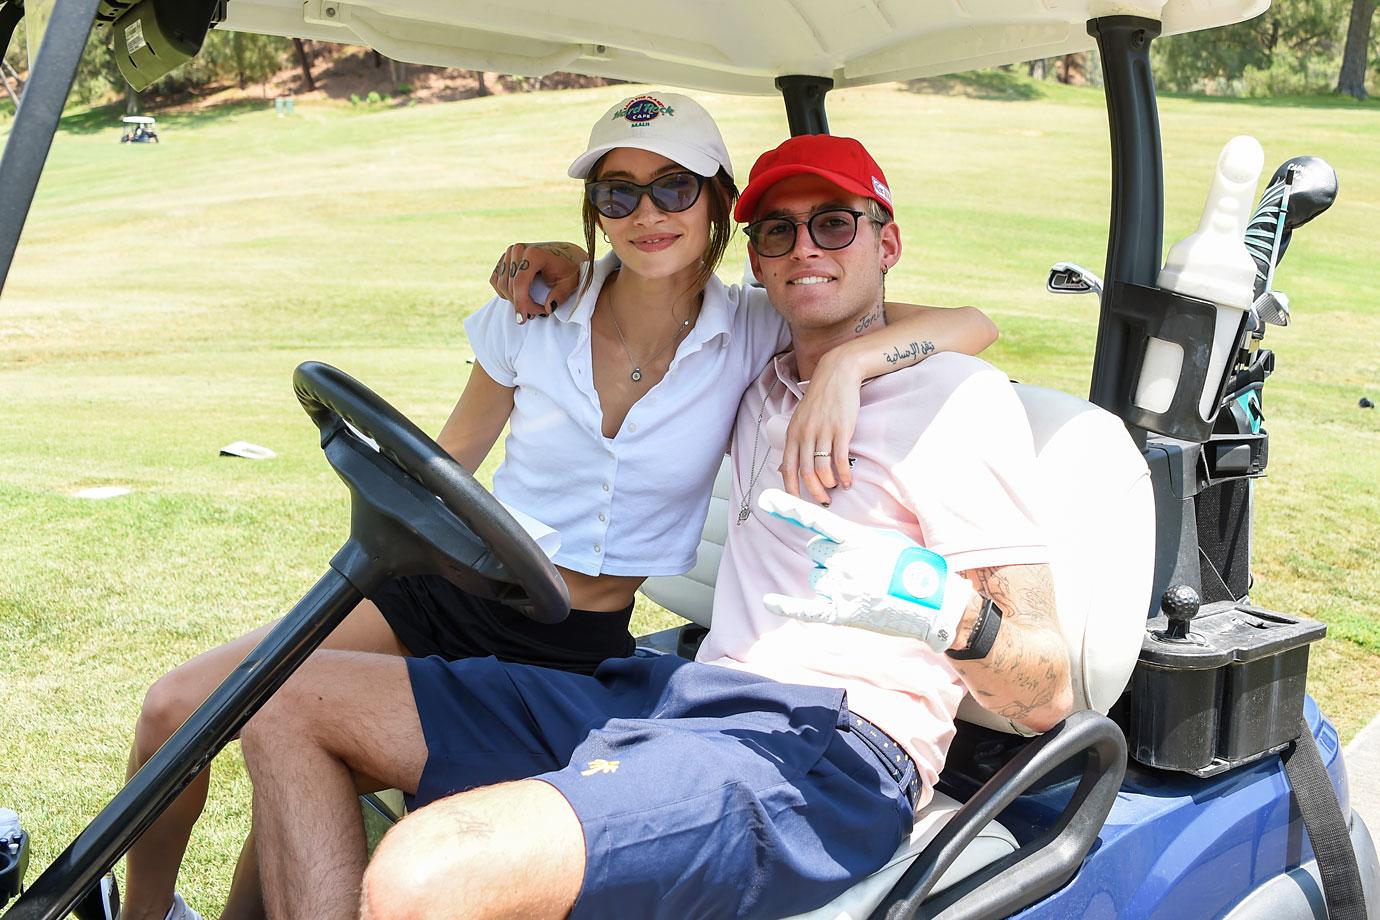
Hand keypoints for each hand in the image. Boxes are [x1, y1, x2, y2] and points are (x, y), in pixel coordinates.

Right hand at [489, 242, 587, 322]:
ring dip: (515, 301)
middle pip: (510, 286)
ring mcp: (509, 253)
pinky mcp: (504, 259)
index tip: (522, 319)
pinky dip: (506, 294)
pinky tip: (520, 298)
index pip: (520, 282)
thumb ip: (560, 295)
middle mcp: (518, 250)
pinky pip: (496, 281)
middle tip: (539, 313)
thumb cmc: (568, 269)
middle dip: (522, 305)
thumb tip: (548, 308)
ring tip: (533, 307)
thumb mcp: (570, 282)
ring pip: (502, 286)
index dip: (520, 303)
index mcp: (534, 253)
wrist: (564, 254)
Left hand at [757, 489, 972, 652]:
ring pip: (815, 577)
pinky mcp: (840, 614)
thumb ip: (858, 537)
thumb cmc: (911, 569)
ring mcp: (841, 588)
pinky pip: (805, 608)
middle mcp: (844, 561)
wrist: (930, 604)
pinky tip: (770, 601)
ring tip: (859, 588)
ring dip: (829, 580)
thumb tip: (835, 539)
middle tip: (855, 566)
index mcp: (856, 539)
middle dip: (827, 555)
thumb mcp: (887, 540)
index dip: (790, 508)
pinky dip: (786, 606)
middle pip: (814, 550)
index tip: (766, 498)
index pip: (817, 519)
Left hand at [780, 349, 860, 503]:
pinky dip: (845, 475)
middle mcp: (805, 434)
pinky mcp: (841, 430)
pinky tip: (848, 481)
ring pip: (823, 469)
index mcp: (793, 433)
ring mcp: (823, 432)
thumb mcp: (800, 419)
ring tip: (836, 489)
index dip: (792, 488)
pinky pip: (841, 460)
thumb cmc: (820, 399)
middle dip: (814, 492)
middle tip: (823, 501)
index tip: (797, 503)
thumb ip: (795, 443)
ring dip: (829, 485)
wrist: (837, 374)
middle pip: (806, 472)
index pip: (788, 467)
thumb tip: (786, 470)